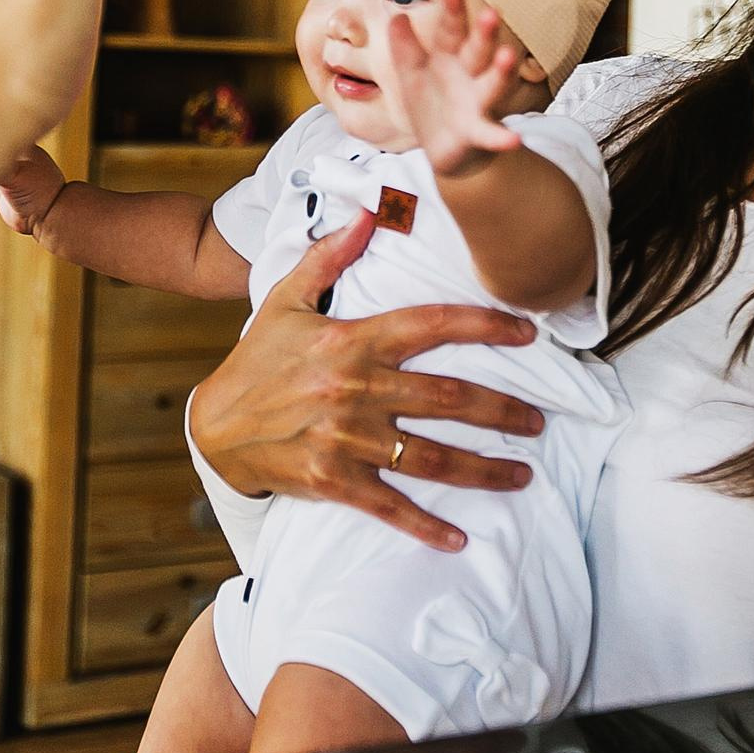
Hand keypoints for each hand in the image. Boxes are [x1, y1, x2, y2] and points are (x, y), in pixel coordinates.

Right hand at [186, 213, 546, 549]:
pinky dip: (425, 525)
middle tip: (539, 420)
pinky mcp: (334, 480)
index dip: (484, 327)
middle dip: (502, 410)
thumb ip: (329, 258)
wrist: (214, 426)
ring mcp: (347, 439)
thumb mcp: (286, 300)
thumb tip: (366, 215)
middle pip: (447, 398)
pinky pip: (390, 505)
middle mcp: (356, 389)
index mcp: (352, 341)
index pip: (431, 326)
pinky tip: (459, 538)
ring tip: (522, 473)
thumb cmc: (257, 360)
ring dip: (483, 468)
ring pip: (430, 456)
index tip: (527, 333)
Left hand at [379, 0, 523, 176]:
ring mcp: (477, 104)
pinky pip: (491, 134)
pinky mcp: (477, 132)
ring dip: (501, 72)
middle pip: (478, 52)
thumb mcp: (412, 74)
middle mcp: (469, 77)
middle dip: (484, 34)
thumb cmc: (433, 105)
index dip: (453, 13)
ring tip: (508, 56)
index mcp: (451, 60)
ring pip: (491, 85)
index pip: (452, 32)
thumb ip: (405, 48)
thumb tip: (396, 16)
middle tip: (491, 12)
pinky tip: (513, 139)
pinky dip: (501, 137)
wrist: (446, 150)